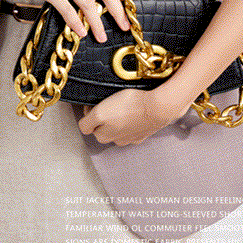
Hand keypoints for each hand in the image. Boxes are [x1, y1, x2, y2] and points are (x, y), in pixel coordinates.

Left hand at [78, 88, 193, 145]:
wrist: (158, 108)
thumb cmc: (129, 107)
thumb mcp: (100, 112)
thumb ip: (87, 122)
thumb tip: (84, 125)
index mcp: (103, 135)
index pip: (86, 126)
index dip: (89, 111)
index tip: (96, 102)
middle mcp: (115, 140)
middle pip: (101, 128)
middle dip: (102, 117)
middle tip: (109, 103)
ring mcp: (130, 138)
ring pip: (117, 128)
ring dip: (117, 119)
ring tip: (123, 106)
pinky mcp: (142, 133)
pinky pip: (131, 127)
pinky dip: (131, 121)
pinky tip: (134, 111)